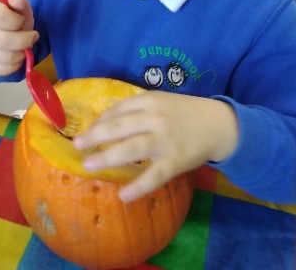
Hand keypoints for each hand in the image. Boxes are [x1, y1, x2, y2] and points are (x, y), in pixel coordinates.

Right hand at [0, 0, 37, 76]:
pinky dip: (15, 65)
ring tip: (24, 49)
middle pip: (2, 40)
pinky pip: (1, 69)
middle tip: (32, 38)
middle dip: (23, 41)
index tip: (23, 22)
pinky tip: (17, 58)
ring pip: (3, 57)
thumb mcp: (20, 11)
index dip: (16, 22)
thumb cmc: (12, 21)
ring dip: (20, 54)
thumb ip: (20, 3)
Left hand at [74, 91, 238, 201]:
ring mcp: (165, 140)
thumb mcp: (161, 102)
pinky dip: (138, 186)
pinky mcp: (176, 160)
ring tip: (88, 166)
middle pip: (119, 127)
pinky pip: (154, 175)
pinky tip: (123, 195)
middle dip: (95, 136)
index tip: (86, 132)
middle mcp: (155, 118)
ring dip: (107, 157)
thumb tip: (106, 124)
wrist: (219, 124)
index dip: (99, 122)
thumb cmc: (185, 113)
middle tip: (77, 145)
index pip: (118, 110)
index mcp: (150, 100)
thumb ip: (138, 110)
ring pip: (131, 149)